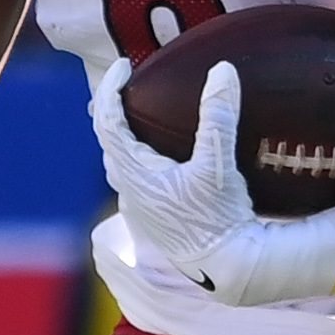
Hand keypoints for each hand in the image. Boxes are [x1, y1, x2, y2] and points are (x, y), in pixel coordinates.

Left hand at [92, 58, 334, 304]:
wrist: (228, 269)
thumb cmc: (219, 219)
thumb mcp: (219, 165)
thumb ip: (219, 116)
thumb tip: (222, 71)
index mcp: (135, 172)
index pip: (107, 120)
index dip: (110, 88)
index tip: (125, 66)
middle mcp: (129, 191)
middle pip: (108, 143)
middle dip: (113, 113)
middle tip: (129, 89)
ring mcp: (140, 209)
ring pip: (120, 167)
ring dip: (125, 141)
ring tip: (142, 123)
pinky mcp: (154, 222)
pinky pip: (136, 184)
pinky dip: (141, 163)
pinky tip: (164, 165)